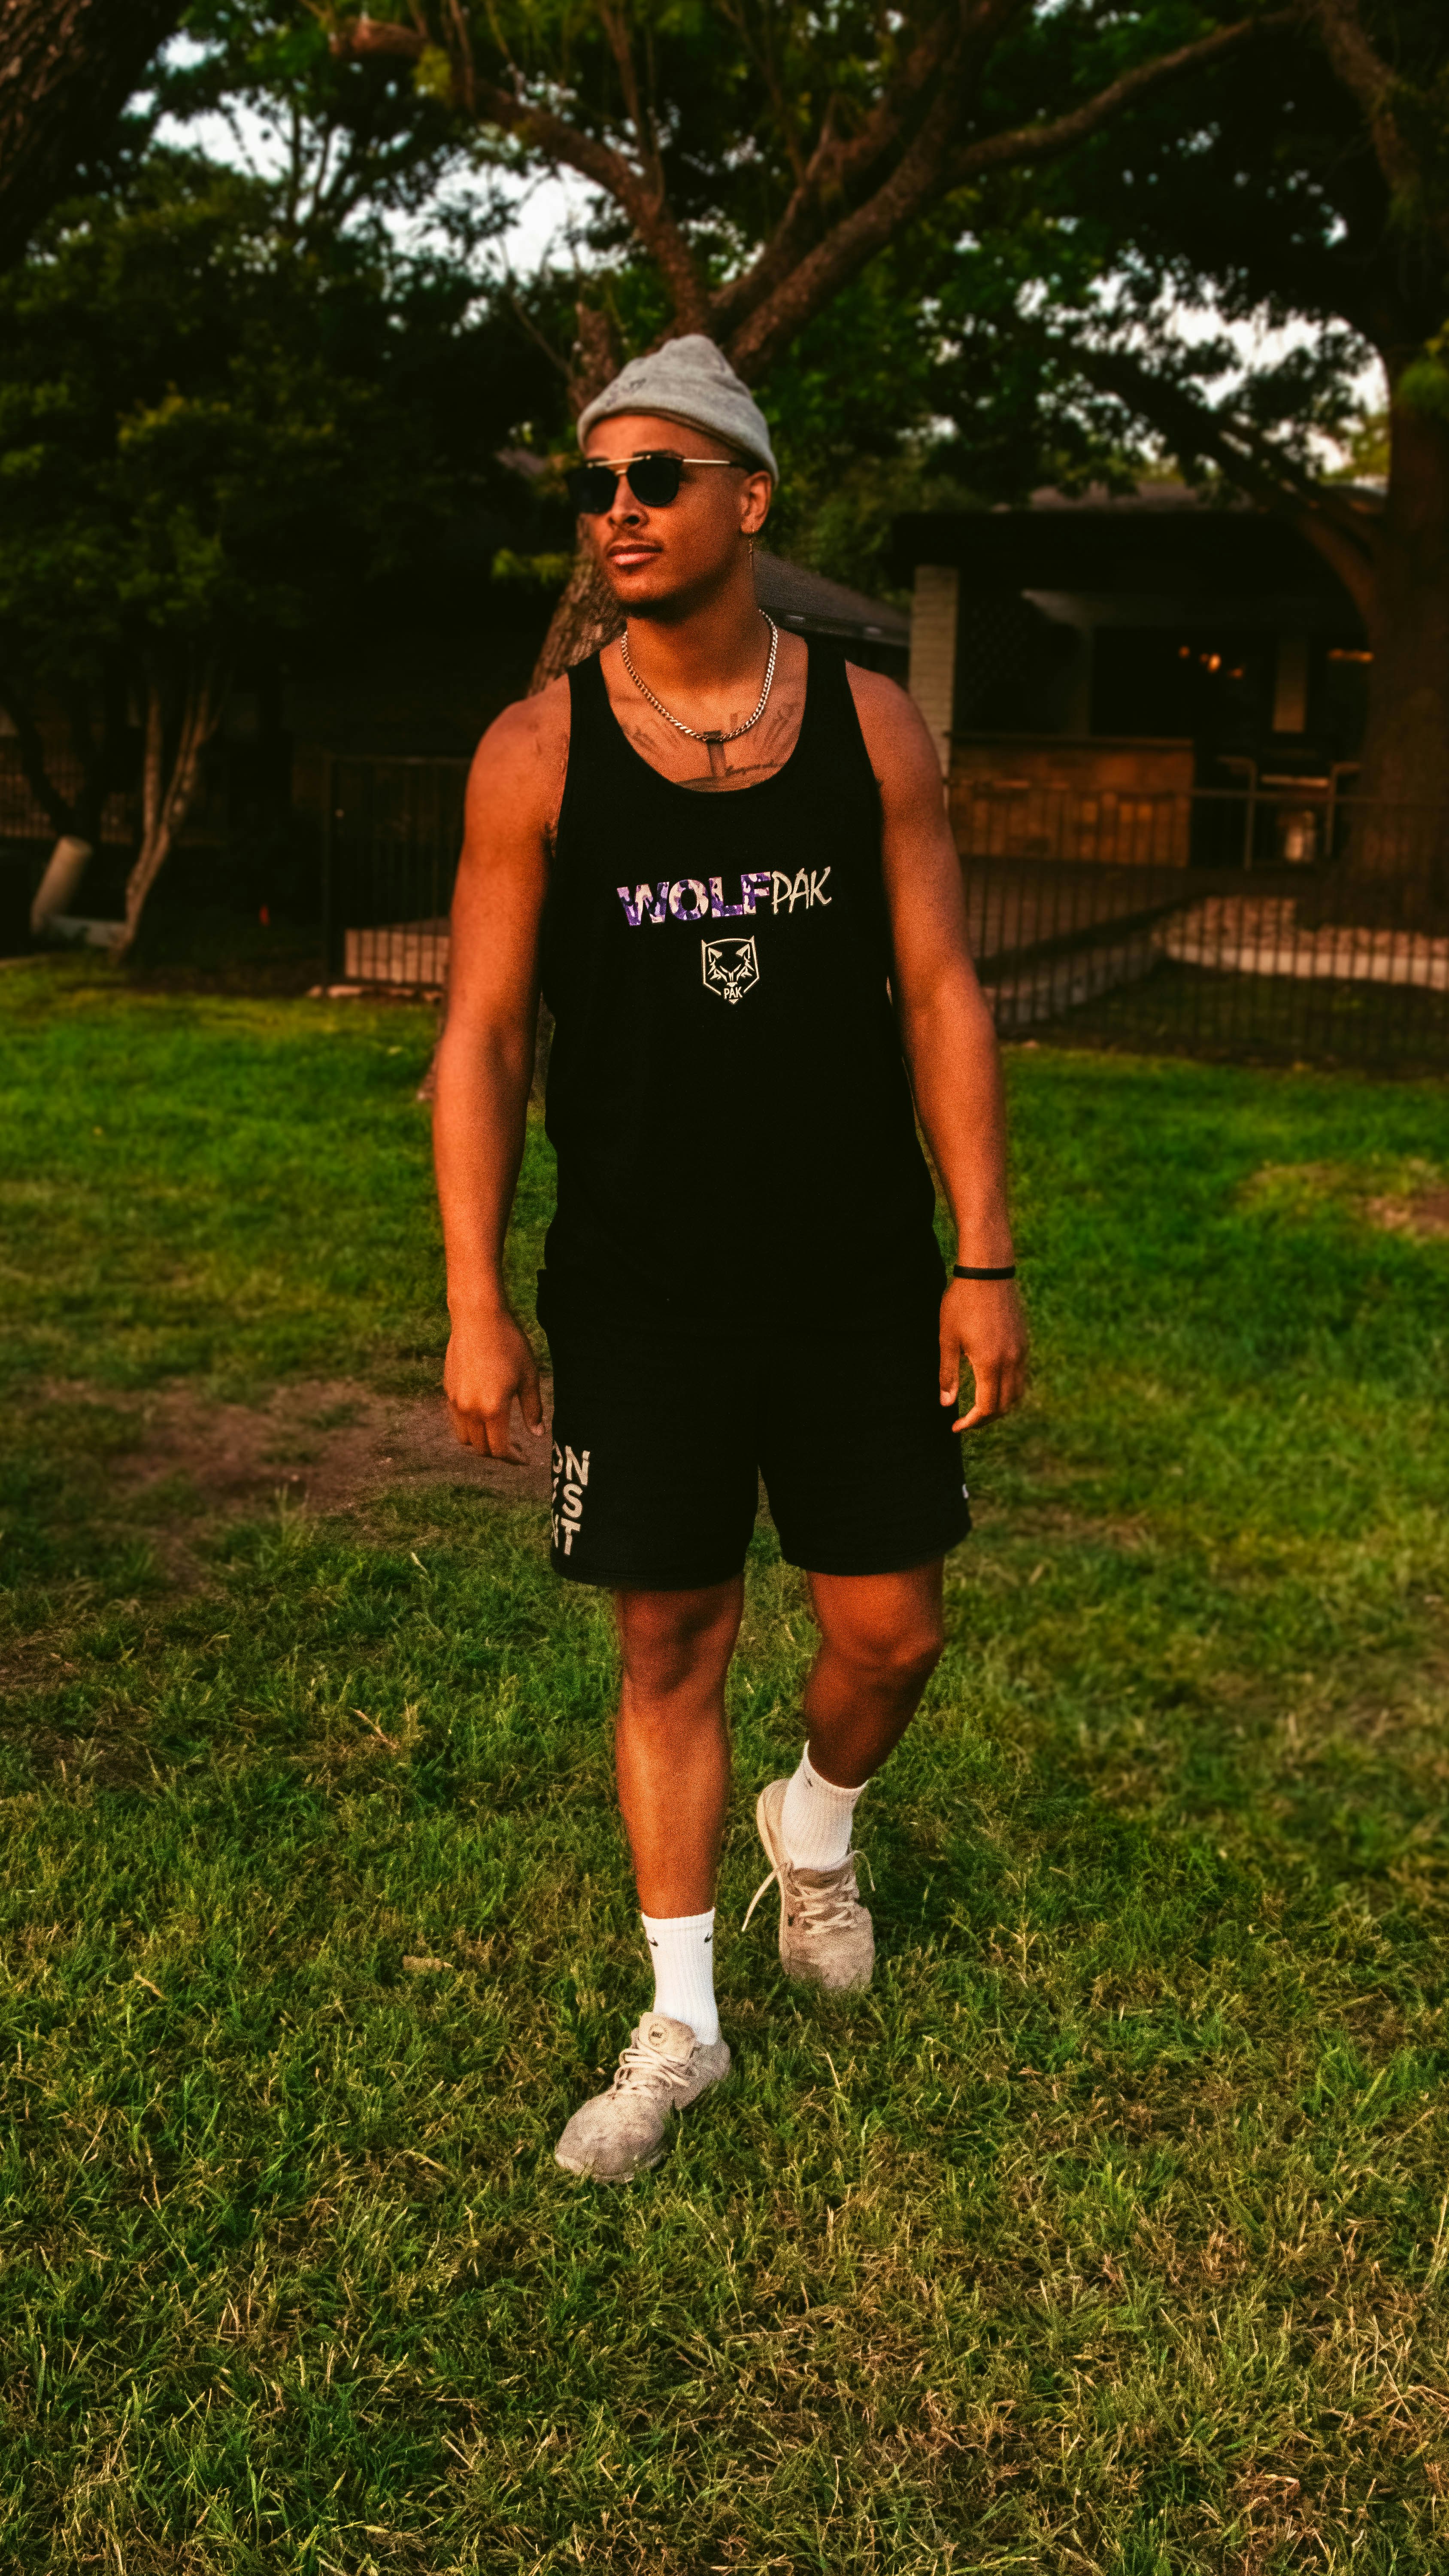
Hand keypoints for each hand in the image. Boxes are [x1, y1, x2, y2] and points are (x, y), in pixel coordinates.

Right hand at [444, 1308, 544, 1460]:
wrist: (478, 1317)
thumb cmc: (509, 1344)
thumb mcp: (529, 1376)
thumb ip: (533, 1409)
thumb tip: (538, 1434)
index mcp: (493, 1409)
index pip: (499, 1449)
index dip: (513, 1459)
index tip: (525, 1459)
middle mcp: (470, 1409)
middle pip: (481, 1448)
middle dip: (499, 1453)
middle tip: (516, 1447)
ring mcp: (455, 1401)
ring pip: (465, 1438)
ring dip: (481, 1442)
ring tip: (498, 1433)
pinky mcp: (447, 1390)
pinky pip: (456, 1420)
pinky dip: (469, 1426)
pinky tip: (485, 1415)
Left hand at [939, 1277, 1027, 1431]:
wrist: (987, 1271)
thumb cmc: (961, 1302)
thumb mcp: (947, 1339)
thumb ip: (947, 1373)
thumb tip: (946, 1404)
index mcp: (990, 1363)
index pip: (987, 1407)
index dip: (972, 1422)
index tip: (956, 1427)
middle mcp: (1011, 1361)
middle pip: (1005, 1405)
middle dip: (986, 1419)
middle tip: (966, 1421)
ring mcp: (1021, 1351)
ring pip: (1017, 1392)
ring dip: (1000, 1406)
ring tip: (980, 1407)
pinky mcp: (1023, 1341)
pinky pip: (1021, 1376)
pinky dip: (1008, 1389)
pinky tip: (991, 1384)